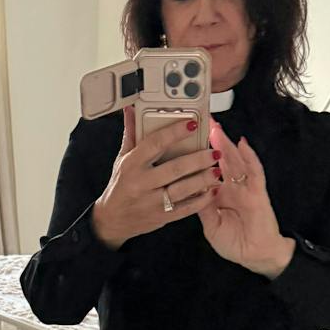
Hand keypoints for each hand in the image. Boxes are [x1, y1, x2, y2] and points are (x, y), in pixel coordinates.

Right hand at [90, 106, 216, 249]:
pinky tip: (212, 191)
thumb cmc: (120, 187)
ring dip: (203, 179)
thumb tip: (131, 110)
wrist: (113, 220)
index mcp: (132, 165)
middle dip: (198, 159)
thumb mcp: (122, 159)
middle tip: (214, 152)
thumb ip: (131, 134)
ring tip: (217, 170)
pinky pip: (186, 209)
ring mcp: (153, 202)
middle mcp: (142, 183)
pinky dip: (201, 200)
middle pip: (175, 168)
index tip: (192, 123)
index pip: (155, 143)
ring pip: (183, 189)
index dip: (175, 132)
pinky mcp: (162, 216)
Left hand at [198, 119, 294, 276]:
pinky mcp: (258, 193)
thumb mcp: (211, 225)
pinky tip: (242, 144)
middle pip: (221, 159)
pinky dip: (249, 157)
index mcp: (219, 195)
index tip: (187, 142)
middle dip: (212, 141)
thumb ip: (202, 207)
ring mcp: (245, 188)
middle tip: (201, 123)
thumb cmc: (235, 243)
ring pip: (236, 161)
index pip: (208, 169)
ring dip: (226, 144)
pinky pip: (254, 172)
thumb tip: (189, 190)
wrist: (255, 255)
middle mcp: (232, 187)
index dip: (199, 155)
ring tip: (216, 128)